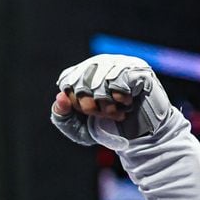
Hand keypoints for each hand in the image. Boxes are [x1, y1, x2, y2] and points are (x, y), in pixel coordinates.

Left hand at [50, 54, 170, 149]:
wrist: (139, 136)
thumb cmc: (107, 128)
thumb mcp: (77, 128)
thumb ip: (62, 114)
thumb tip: (60, 97)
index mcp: (82, 73)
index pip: (67, 80)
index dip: (73, 101)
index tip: (85, 113)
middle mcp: (100, 63)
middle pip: (82, 80)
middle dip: (89, 106)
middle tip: (102, 116)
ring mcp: (120, 63)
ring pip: (101, 79)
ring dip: (106, 104)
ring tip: (115, 113)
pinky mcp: (139, 69)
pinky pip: (121, 79)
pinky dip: (120, 98)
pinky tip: (127, 104)